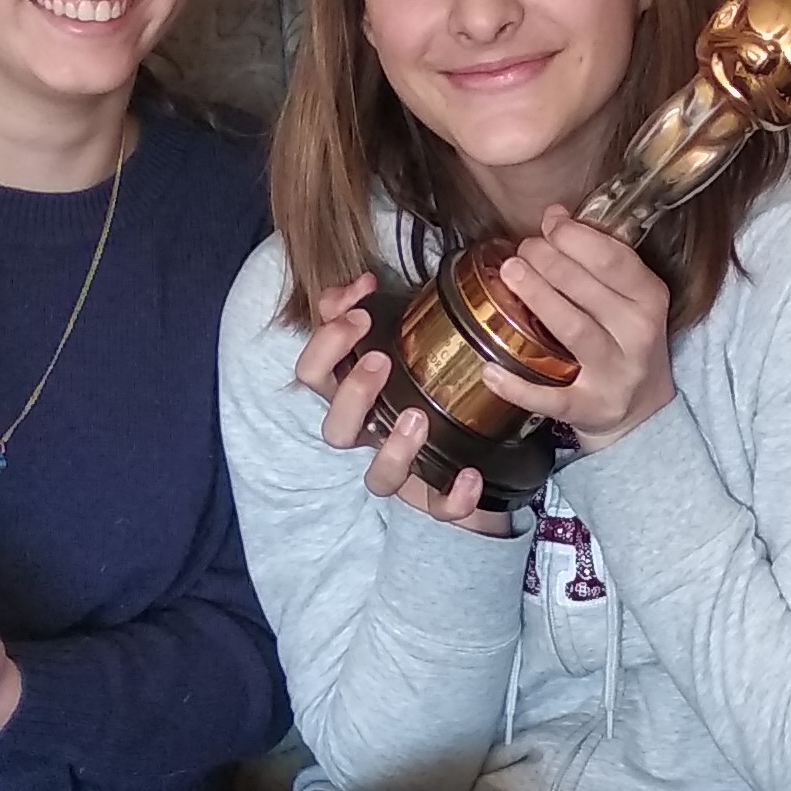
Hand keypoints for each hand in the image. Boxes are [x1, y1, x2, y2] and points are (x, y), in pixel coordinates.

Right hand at [293, 273, 498, 529]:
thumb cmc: (423, 376)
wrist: (477, 429)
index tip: (359, 313)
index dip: (326, 346)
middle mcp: (368, 434)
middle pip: (335, 431)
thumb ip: (368, 307)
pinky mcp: (435, 495)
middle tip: (380, 360)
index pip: (313, 376)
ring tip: (417, 416)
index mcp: (353, 395)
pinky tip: (470, 475)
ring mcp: (400, 469)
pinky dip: (452, 498)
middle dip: (352, 395)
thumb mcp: (396, 336)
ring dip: (394, 449)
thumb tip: (361, 282)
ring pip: (378, 477)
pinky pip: (439, 508)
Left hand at [488, 209, 673, 451]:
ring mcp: (614, 374)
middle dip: (549, 262)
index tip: (549, 223)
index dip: (576, 236)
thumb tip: (554, 214)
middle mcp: (636, 335)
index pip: (613, 259)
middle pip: (587, 290)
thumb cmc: (626, 339)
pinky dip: (518, 386)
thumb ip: (598, 257)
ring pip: (573, 330)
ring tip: (510, 273)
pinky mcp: (589, 408)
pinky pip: (551, 398)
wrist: (642, 409)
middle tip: (521, 250)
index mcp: (649, 299)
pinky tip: (490, 368)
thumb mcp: (630, 296)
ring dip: (538, 298)